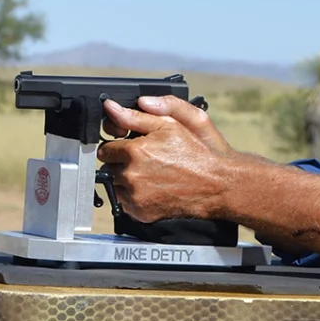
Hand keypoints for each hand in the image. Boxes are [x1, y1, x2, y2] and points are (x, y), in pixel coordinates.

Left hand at [97, 98, 233, 222]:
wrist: (213, 185)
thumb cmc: (194, 154)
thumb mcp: (169, 125)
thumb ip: (135, 116)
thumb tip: (110, 107)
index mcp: (134, 151)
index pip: (105, 149)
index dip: (118, 147)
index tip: (131, 149)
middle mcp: (131, 175)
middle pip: (108, 168)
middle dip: (121, 164)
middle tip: (145, 162)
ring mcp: (135, 196)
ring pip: (115, 186)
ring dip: (126, 181)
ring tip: (150, 175)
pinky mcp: (140, 213)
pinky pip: (125, 203)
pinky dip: (134, 197)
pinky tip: (152, 189)